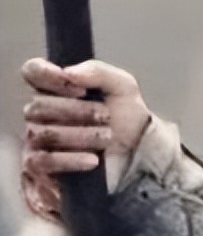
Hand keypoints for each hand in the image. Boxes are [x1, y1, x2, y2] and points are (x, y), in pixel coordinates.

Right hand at [20, 58, 151, 220]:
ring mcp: (36, 138)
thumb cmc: (123, 113)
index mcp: (54, 87)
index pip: (32, 70)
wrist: (137, 148)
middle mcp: (39, 111)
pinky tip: (92, 159)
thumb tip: (69, 72)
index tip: (80, 88)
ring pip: (43, 133)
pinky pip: (43, 161)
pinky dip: (70, 160)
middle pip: (39, 106)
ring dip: (81, 135)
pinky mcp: (39, 164)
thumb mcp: (122, 86)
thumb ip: (97, 72)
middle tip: (106, 117)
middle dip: (79, 111)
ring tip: (106, 136)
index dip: (48, 76)